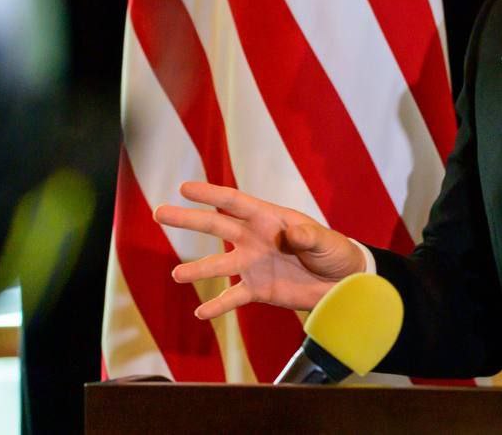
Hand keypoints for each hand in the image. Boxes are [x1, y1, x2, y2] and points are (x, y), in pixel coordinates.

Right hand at [154, 181, 364, 319]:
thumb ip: (307, 238)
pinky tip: (200, 313)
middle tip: (159, 213)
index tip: (185, 188)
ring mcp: (253, 264)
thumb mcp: (326, 242)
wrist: (342, 284)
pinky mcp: (258, 289)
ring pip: (218, 264)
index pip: (235, 202)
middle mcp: (255, 239)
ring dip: (197, 269)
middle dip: (188, 219)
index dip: (210, 194)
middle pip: (216, 226)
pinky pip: (232, 297)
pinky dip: (217, 305)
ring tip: (177, 275)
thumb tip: (289, 235)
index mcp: (270, 218)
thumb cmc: (335, 253)